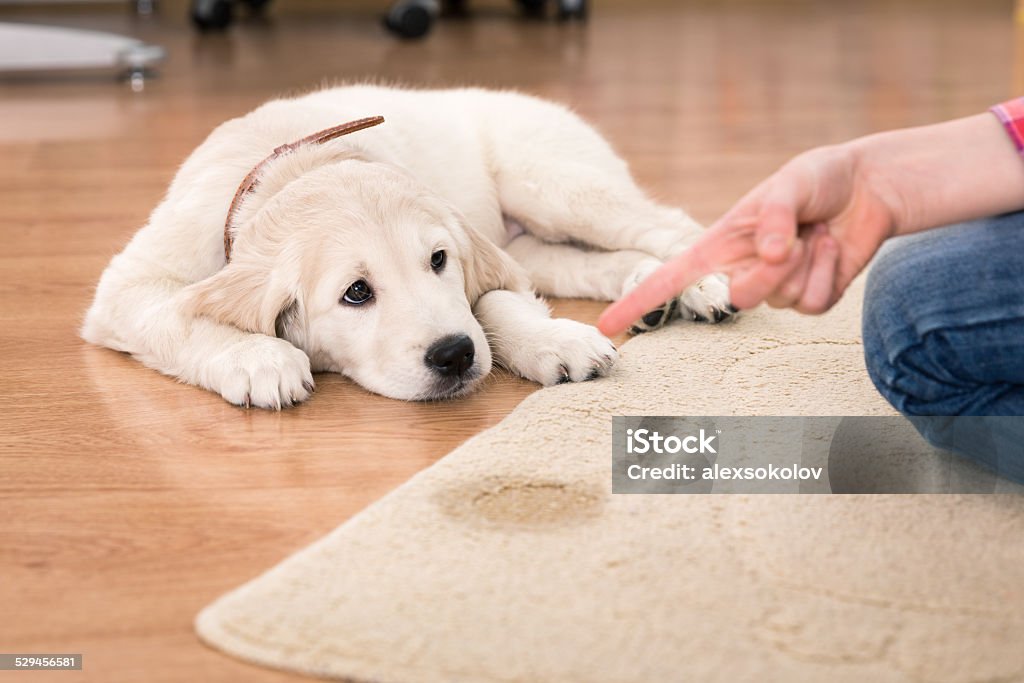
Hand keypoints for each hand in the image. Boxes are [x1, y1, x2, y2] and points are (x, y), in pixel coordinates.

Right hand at [598, 142, 899, 335]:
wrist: (868, 188)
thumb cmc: (819, 179)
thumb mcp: (792, 182)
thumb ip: (774, 215)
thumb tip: (767, 254)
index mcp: (720, 244)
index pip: (670, 278)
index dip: (637, 301)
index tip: (608, 326)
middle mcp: (742, 269)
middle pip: (739, 299)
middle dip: (770, 273)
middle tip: (794, 239)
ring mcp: (776, 288)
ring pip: (780, 301)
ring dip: (805, 264)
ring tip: (816, 233)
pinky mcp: (810, 298)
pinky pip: (812, 305)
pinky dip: (828, 274)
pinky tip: (832, 249)